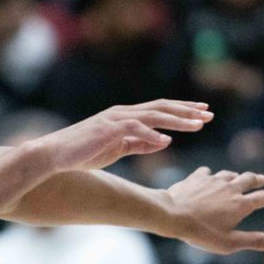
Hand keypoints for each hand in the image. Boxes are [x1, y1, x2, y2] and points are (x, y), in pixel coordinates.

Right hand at [31, 100, 212, 172]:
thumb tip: (164, 142)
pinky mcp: (108, 130)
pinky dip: (152, 135)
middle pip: (162, 107)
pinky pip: (135, 130)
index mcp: (125, 117)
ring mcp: (115, 120)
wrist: (53, 155)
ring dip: (177, 120)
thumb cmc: (82, 154)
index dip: (182, 111)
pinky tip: (167, 140)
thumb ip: (139, 144)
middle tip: (209, 114)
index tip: (202, 113)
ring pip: (153, 115)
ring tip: (198, 124)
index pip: (159, 109)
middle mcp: (122, 113)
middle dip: (187, 110)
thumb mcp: (117, 149)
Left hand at [165, 167, 263, 252]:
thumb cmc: (201, 232)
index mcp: (241, 204)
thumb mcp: (230, 243)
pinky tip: (208, 176)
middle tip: (261, 179)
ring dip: (236, 176)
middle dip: (256, 180)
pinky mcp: (197, 177)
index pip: (262, 198)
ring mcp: (213, 181)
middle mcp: (230, 188)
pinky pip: (207, 172)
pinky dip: (211, 175)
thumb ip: (254, 241)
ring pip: (229, 174)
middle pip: (248, 179)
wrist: (172, 214)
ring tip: (237, 177)